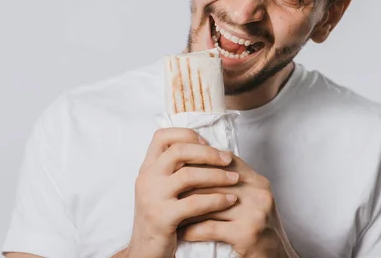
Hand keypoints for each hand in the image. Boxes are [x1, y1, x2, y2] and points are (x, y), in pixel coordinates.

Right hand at [123, 128, 240, 257]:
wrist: (144, 251)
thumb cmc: (161, 217)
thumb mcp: (161, 188)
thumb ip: (176, 169)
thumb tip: (208, 149)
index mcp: (147, 168)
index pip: (162, 136)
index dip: (186, 135)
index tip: (206, 143)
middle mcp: (146, 178)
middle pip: (178, 151)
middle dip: (208, 153)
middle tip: (228, 159)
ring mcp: (152, 197)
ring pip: (188, 175)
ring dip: (217, 175)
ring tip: (235, 179)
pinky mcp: (162, 217)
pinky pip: (194, 203)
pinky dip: (216, 199)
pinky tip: (230, 200)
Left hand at [177, 154, 297, 257]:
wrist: (275, 256)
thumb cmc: (258, 227)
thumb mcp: (252, 198)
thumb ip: (234, 180)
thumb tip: (204, 160)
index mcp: (258, 182)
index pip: (225, 162)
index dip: (201, 162)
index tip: (179, 166)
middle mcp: (258, 194)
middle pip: (214, 182)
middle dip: (188, 185)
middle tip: (168, 188)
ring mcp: (254, 213)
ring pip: (209, 204)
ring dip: (185, 209)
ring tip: (170, 209)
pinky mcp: (246, 234)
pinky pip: (209, 228)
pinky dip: (191, 230)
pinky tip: (181, 232)